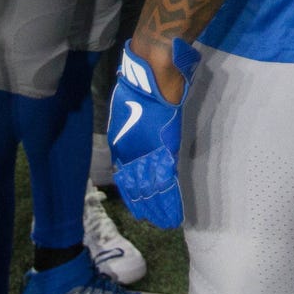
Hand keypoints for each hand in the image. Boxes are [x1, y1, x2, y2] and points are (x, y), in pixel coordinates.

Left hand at [109, 37, 199, 229]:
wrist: (152, 72)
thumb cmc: (142, 82)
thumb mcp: (127, 106)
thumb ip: (132, 122)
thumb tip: (138, 125)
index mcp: (121, 142)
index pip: (126, 175)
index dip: (132, 192)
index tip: (138, 206)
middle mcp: (130, 152)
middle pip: (137, 186)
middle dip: (146, 205)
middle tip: (153, 220)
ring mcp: (147, 153)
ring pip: (151, 190)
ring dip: (159, 207)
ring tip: (165, 222)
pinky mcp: (164, 150)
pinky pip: (166, 182)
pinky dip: (170, 199)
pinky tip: (173, 212)